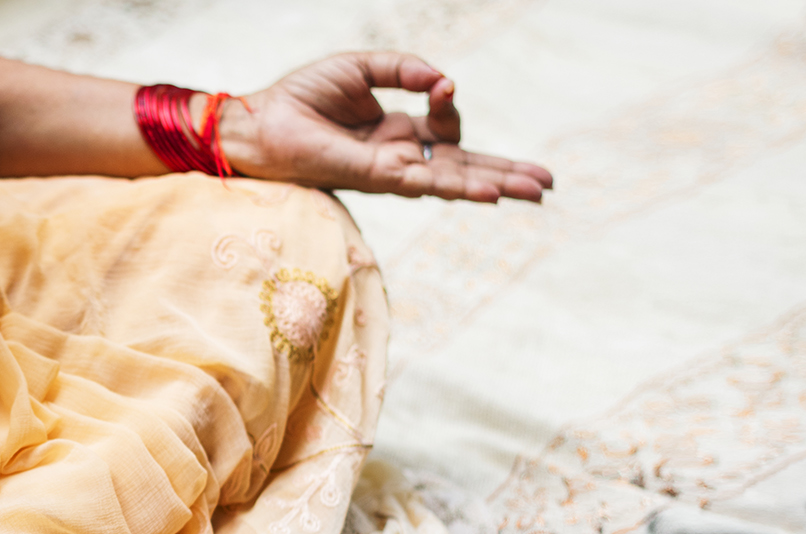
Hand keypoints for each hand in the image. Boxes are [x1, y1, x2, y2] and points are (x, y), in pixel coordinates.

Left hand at [221, 52, 552, 201]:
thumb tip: (443, 79)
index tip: (441, 85)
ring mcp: (391, 172)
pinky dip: (461, 187)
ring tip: (537, 192)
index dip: (449, 104)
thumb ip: (403, 69)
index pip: (444, 126)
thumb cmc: (301, 98)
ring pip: (455, 181)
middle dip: (506, 173)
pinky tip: (491, 192)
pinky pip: (426, 183)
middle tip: (547, 183)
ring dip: (498, 185)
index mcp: (397, 133)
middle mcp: (399, 158)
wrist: (258, 124)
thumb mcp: (359, 69)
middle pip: (464, 166)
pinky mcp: (376, 179)